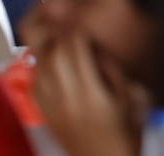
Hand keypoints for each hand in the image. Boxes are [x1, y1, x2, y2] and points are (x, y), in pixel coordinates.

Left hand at [29, 27, 137, 155]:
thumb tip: (97, 48)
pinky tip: (48, 65)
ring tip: (58, 43)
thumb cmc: (122, 134)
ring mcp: (52, 108)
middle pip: (52, 54)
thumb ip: (113, 69)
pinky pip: (34, 84)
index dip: (78, 32)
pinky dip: (38, 69)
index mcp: (90, 93)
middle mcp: (66, 99)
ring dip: (47, 49)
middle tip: (70, 31)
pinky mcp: (45, 115)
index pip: (75, 49)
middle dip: (60, 36)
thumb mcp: (129, 97)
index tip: (83, 27)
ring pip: (39, 67)